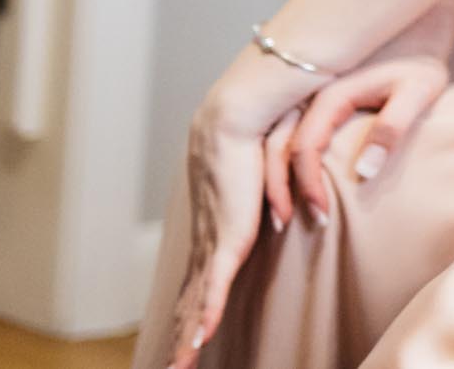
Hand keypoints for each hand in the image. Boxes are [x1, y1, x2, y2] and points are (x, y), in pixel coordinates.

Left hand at [164, 67, 314, 367]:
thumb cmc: (264, 130)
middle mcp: (211, 237)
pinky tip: (196, 342)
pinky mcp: (227, 238)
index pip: (206, 278)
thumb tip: (283, 214)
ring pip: (197, 302)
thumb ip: (277, 193)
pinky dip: (204, 317)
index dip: (197, 309)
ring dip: (187, 339)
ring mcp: (214, 240)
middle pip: (193, 298)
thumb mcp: (274, 170)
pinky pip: (215, 288)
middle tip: (170, 368)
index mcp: (221, 224)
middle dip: (183, 336)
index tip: (187, 337)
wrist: (246, 109)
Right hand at [283, 53, 447, 222]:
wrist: (420, 26)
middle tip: (285, 227)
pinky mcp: (308, 99)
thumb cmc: (423, 62)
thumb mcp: (420, 90)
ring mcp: (305, 94)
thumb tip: (366, 170)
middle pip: (274, 145)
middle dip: (276, 189)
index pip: (305, 146)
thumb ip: (394, 127)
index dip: (308, 184)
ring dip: (269, 178)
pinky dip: (276, 163)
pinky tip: (283, 188)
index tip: (321, 215)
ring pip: (269, 140)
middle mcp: (309, 91)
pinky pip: (281, 134)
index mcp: (331, 92)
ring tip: (278, 217)